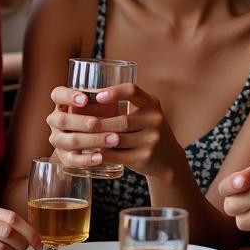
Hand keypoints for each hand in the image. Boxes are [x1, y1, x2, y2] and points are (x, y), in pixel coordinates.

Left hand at [46, 83, 182, 177]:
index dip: (115, 92)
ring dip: (98, 138)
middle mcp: (155, 120)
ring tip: (82, 137)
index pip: (133, 91)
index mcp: (151, 103)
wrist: (168, 158)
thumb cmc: (146, 130)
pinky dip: (103, 154)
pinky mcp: (145, 158)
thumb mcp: (144, 113)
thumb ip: (125, 106)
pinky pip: (119, 156)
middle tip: (81, 124)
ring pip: (118, 139)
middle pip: (122, 120)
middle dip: (99, 123)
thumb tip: (87, 101)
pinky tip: (92, 152)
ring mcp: (152, 140)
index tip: (98, 96)